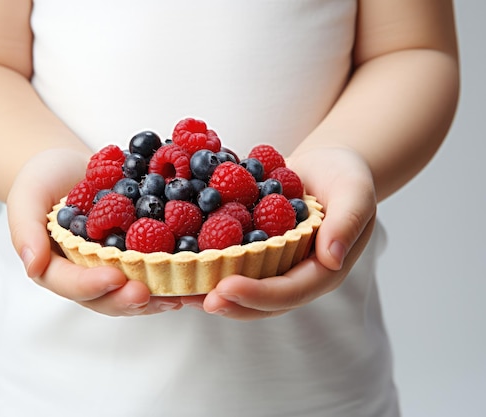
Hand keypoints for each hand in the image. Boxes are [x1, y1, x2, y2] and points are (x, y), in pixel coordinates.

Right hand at [6, 148, 181, 315]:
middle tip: (148, 294)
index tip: (114, 278)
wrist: (69, 166)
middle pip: (107, 298)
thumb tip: (31, 266)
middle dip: (128, 300)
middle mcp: (87, 275)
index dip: (92, 285)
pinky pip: (153, 269)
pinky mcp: (136, 255)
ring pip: (133, 291)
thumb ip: (25, 230)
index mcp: (56, 267)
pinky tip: (193, 273)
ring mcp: (113, 268)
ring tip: (179, 295)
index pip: (71, 284)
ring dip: (156, 296)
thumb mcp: (27, 197)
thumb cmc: (42, 180)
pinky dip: (172, 274)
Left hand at [183, 147, 376, 319]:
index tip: (226, 288)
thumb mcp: (356, 193)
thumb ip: (347, 222)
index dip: (257, 294)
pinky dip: (201, 263)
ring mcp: (270, 264)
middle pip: (258, 301)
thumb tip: (332, 258)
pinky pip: (226, 260)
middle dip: (226, 301)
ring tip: (174, 291)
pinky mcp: (251, 250)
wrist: (325, 166)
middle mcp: (292, 274)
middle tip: (192, 298)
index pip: (288, 291)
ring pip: (238, 286)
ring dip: (206, 290)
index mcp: (320, 270)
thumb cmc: (346, 178)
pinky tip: (174, 261)